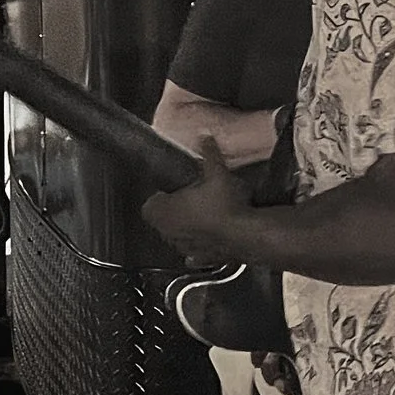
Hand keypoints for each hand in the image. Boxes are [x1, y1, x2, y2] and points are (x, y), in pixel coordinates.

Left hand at [141, 137, 254, 263]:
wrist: (245, 235)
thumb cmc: (224, 203)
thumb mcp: (218, 173)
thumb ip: (208, 154)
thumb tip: (205, 134)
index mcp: (163, 212)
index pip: (150, 204)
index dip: (161, 196)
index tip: (173, 189)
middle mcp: (167, 233)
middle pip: (163, 220)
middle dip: (173, 211)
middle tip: (191, 199)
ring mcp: (182, 248)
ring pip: (176, 237)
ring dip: (184, 228)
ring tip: (203, 217)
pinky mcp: (199, 260)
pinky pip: (193, 253)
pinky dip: (197, 247)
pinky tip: (208, 239)